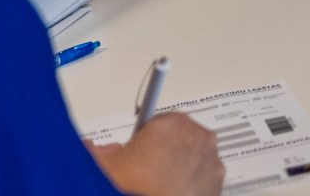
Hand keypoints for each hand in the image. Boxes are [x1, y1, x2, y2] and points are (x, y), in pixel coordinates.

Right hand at [88, 112, 223, 195]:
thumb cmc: (132, 189)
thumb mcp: (102, 166)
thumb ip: (97, 149)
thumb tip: (91, 148)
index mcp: (172, 124)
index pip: (159, 120)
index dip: (146, 136)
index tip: (141, 143)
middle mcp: (198, 138)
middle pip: (180, 137)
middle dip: (164, 150)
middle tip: (144, 171)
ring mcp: (212, 163)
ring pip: (194, 157)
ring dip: (180, 167)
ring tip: (157, 186)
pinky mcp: (219, 185)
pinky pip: (203, 178)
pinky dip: (191, 184)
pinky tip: (171, 193)